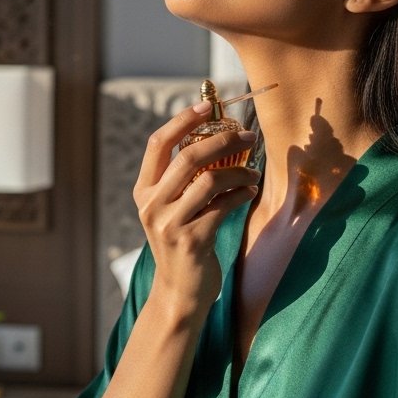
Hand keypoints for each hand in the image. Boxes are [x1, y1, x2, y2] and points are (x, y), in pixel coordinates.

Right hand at [133, 101, 259, 313]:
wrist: (180, 292)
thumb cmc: (184, 241)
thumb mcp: (173, 208)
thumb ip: (185, 178)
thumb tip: (219, 136)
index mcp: (144, 190)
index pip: (159, 143)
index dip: (183, 120)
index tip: (208, 106)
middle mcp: (151, 204)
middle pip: (189, 157)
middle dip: (224, 140)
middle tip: (248, 137)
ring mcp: (169, 224)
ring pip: (210, 180)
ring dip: (239, 170)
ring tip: (254, 172)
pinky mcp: (191, 241)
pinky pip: (223, 206)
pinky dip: (242, 194)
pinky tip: (250, 191)